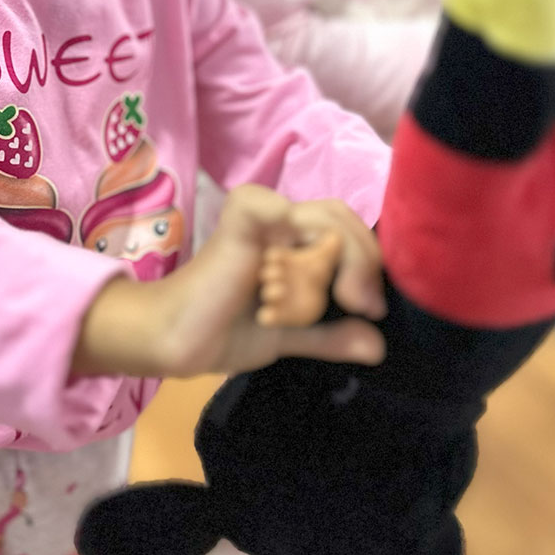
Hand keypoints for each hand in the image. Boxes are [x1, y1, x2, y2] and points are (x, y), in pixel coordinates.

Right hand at [72, 186, 385, 378]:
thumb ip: (329, 336)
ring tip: (344, 300)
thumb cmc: (225, 332)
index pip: (345, 231)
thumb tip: (377, 346)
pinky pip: (274, 208)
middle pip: (341, 218)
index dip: (367, 262)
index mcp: (293, 243)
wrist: (176, 341)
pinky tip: (287, 273)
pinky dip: (291, 234)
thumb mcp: (288, 334)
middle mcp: (280, 222)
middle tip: (366, 306)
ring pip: (323, 216)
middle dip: (365, 260)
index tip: (373, 311)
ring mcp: (261, 218)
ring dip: (343, 259)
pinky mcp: (239, 221)